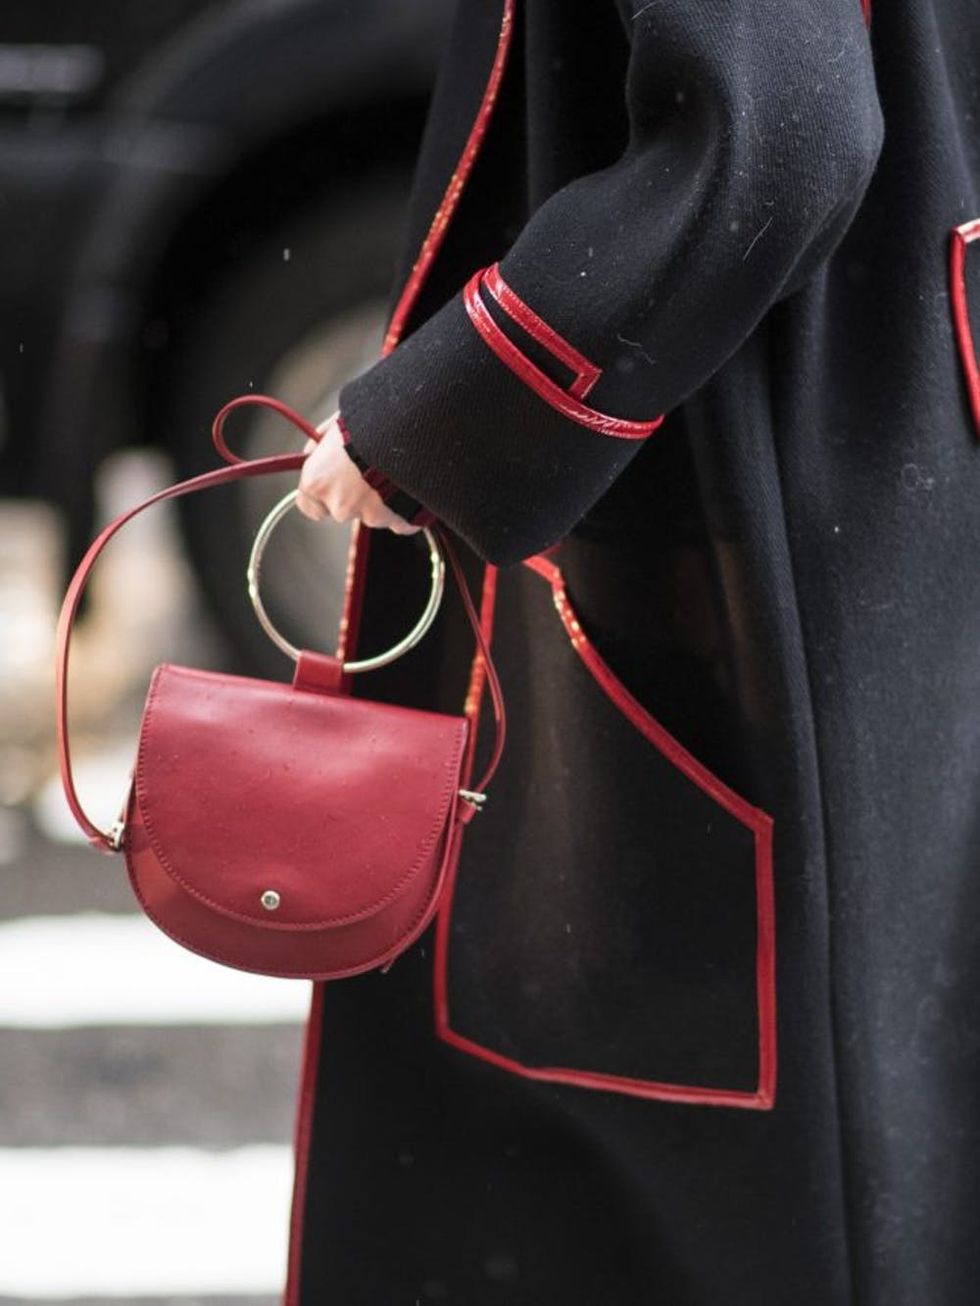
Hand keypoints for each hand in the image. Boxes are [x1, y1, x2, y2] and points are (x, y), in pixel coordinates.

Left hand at [295, 409, 420, 534]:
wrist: (408, 430)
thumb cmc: (370, 422)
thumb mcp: (337, 423)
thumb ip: (321, 443)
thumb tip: (314, 450)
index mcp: (317, 481)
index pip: (307, 504)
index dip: (320, 495)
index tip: (329, 487)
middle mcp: (339, 504)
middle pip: (342, 509)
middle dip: (353, 496)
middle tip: (368, 472)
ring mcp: (369, 516)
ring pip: (372, 514)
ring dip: (380, 500)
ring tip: (391, 473)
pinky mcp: (397, 522)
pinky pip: (399, 520)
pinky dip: (403, 510)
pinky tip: (408, 488)